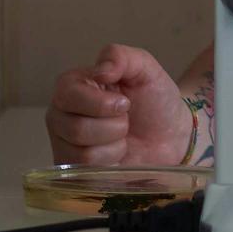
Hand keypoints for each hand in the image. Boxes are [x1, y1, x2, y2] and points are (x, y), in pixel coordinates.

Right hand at [44, 45, 193, 165]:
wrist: (172, 135)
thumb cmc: (154, 100)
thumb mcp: (144, 68)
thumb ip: (121, 57)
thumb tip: (99, 71)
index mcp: (71, 87)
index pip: (68, 96)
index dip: (101, 104)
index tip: (125, 102)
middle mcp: (60, 116)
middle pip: (77, 129)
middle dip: (115, 127)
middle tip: (126, 120)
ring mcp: (64, 145)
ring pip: (84, 155)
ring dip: (116, 146)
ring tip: (122, 137)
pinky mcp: (75, 172)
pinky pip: (89, 174)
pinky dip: (112, 163)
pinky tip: (118, 155)